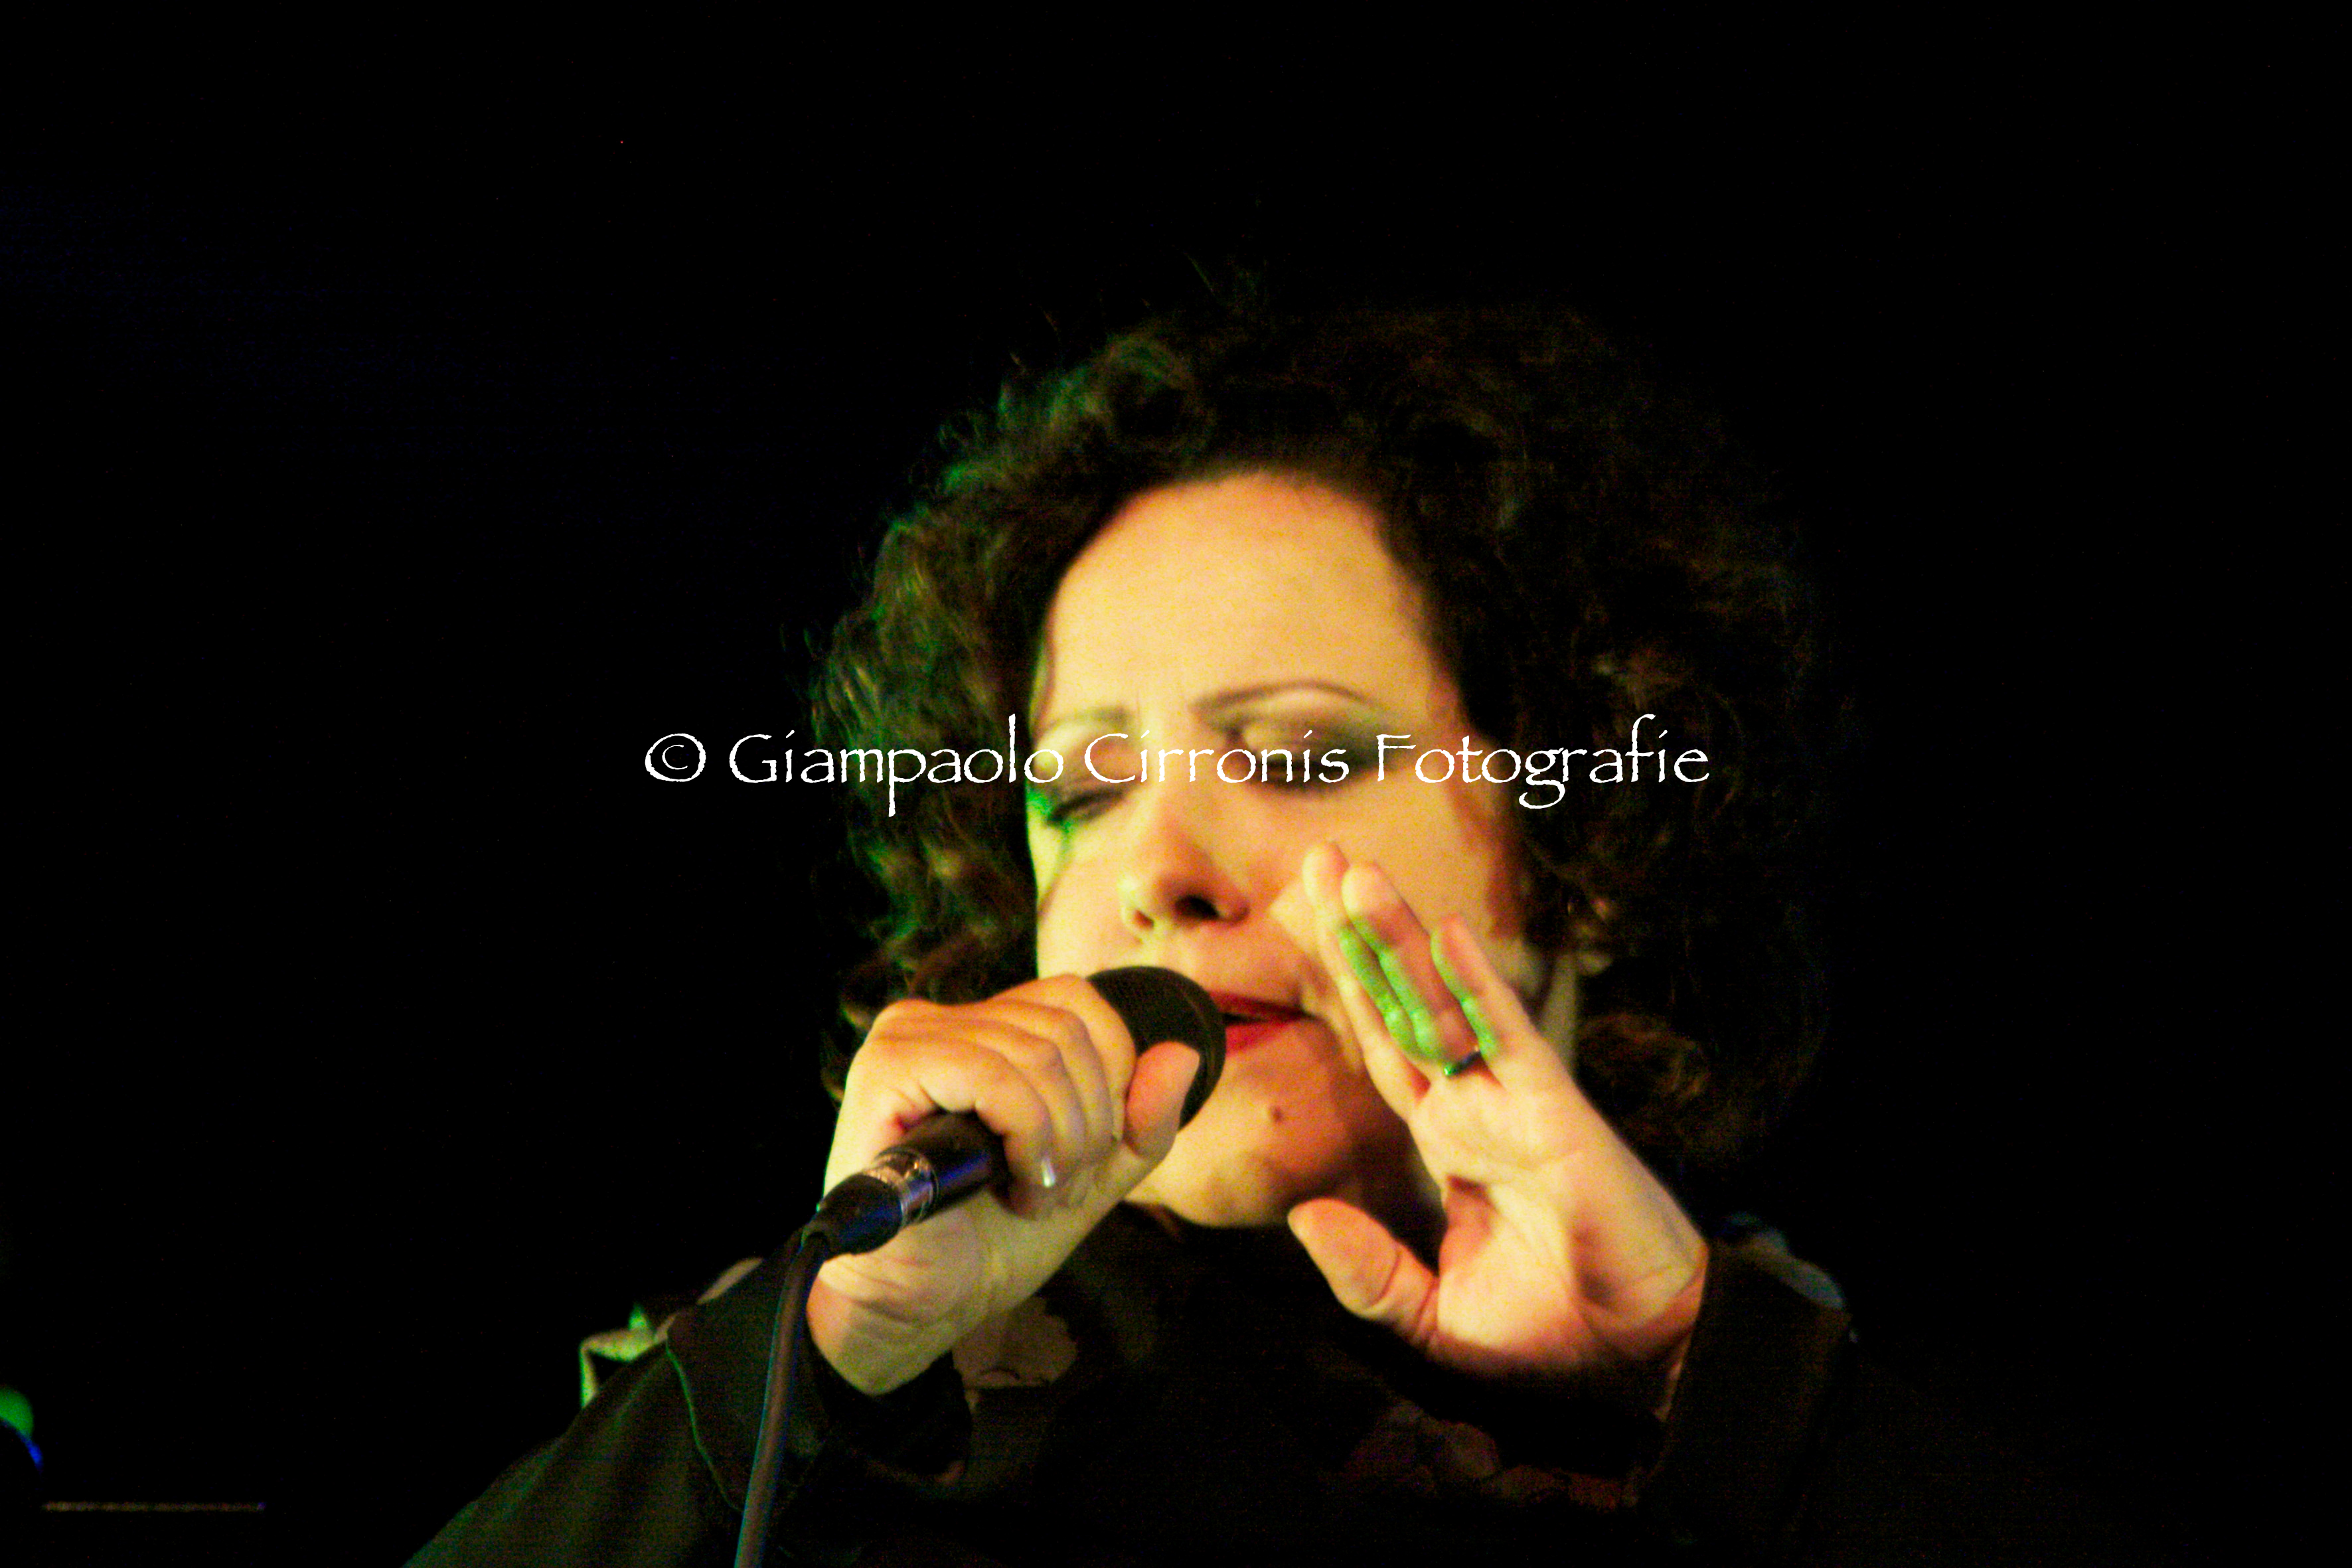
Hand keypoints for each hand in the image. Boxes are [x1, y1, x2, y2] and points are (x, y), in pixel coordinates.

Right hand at [807, 975, 1203, 1395]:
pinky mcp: (887, 1073)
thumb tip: (1185, 1054)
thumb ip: (1140, 1124)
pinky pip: (993, 1076)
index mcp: (977, 1029)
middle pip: (1065, 1029)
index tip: (1089, 1155)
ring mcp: (906, 1039)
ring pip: (1037, 1054)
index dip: (1111, 1075)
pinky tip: (1016, 1186)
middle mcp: (935, 1019)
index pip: (1076, 1002)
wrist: (917, 1306)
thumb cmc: (988, 1241)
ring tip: (1033, 1195)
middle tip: (1059, 1187)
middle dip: (1088, 1121)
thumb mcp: (1090, 1178)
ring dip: (1059, 1142)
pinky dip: (1028, 1137)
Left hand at [1290, 843, 1704, 1398]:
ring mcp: (1511, 1102)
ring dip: (1401, 940)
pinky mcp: (1554, 1113)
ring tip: (1356, 876)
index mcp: (1445, 1138)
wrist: (1639, 1349)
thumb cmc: (1551, 1328)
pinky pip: (1506, 1039)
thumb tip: (1306, 1218)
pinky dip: (1478, 986)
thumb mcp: (1434, 1314)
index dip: (1346, 983)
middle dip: (1361, 933)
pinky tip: (1446, 934)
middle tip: (1321, 856)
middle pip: (1400, 1004)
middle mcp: (1472, 1105)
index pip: (1381, 1044)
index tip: (1308, 916)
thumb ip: (1369, 1273)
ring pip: (1442, 1005)